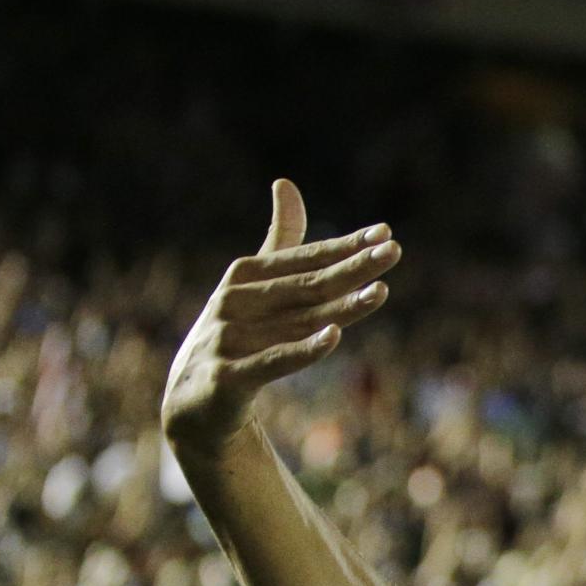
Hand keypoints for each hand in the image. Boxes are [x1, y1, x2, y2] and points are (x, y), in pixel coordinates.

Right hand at [162, 180, 400, 455]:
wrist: (191, 403)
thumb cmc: (234, 335)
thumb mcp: (254, 286)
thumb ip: (279, 242)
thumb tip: (286, 182)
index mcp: (244, 275)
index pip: (304, 258)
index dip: (344, 246)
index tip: (385, 232)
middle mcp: (234, 301)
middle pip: (307, 285)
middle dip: (352, 268)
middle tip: (394, 251)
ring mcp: (228, 338)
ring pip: (298, 322)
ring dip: (342, 307)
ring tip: (381, 291)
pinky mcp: (228, 378)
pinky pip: (273, 362)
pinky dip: (302, 349)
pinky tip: (334, 336)